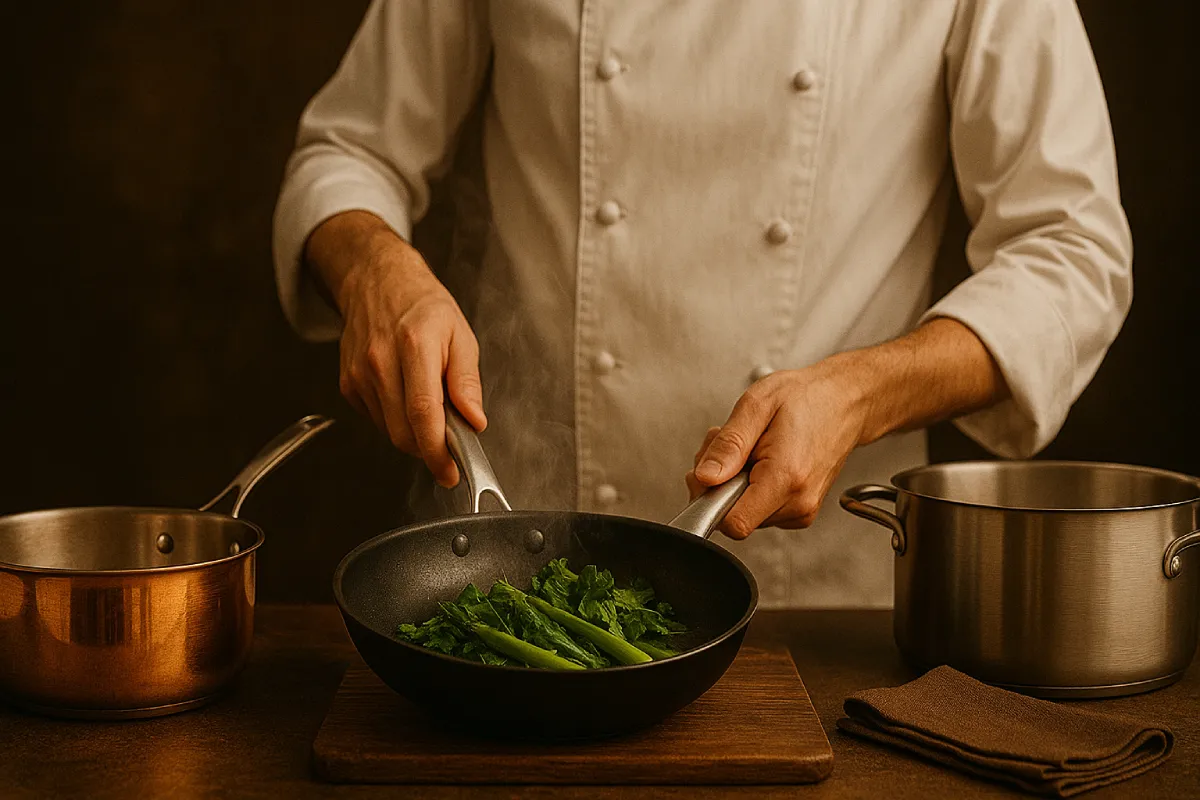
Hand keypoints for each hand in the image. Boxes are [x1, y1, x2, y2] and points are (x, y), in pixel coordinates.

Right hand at [308, 212, 485, 487]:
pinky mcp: (348, 385)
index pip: (423, 412)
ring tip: (432, 411)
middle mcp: (380, 361)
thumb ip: (467, 381)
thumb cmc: (423, 306)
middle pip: (403, 431)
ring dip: (414, 435)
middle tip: (451, 451)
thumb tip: (474, 420)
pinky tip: (406, 398)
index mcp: (414, 345)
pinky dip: (396, 421)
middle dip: (430, 451)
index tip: (451, 471)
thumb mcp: (460, 334)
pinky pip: (377, 420)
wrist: (377, 282)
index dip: (437, 451)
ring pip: (390, 431)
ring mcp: (359, 375)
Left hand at [685, 358, 870, 539]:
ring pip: (744, 513)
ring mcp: (802, 511)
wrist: (845, 401)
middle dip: (720, 483)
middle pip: (734, 517)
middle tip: (735, 448)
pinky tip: (761, 461)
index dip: (710, 498)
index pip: (734, 523)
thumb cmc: (807, 398)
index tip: (710, 472)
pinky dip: (750, 487)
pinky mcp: (801, 511)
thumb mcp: (756, 405)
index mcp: (786, 478)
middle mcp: (798, 502)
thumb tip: (705, 478)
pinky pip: (759, 510)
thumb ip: (728, 444)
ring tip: (752, 450)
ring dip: (734, 483)